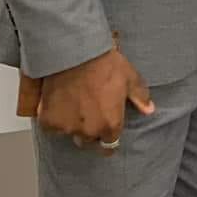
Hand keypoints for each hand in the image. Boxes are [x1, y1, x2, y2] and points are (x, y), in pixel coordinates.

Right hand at [35, 47, 154, 151]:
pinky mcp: (48, 121)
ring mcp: (67, 127)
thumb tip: (149, 110)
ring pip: (70, 132)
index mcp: (110, 125)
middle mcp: (88, 131)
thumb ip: (140, 97)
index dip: (108, 135)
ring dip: (71, 123)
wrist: (74, 53)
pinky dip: (54, 117)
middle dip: (89, 131)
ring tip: (74, 102)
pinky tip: (59, 101)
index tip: (105, 128)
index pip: (110, 143)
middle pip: (89, 141)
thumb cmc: (104, 64)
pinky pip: (52, 126)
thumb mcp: (129, 78)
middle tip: (89, 111)